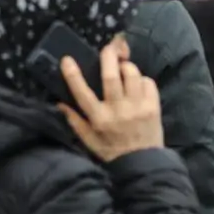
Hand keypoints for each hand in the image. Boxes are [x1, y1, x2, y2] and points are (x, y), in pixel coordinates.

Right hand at [59, 39, 163, 160]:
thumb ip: (75, 121)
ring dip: (126, 67)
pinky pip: (148, 82)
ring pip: (132, 75)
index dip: (73, 75)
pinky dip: (142, 79)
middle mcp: (118, 111)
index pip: (82, 93)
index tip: (67, 59)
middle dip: (108, 57)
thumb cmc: (112, 151)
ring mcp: (137, 108)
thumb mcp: (89, 140)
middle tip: (108, 48)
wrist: (142, 164)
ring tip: (123, 68)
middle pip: (111, 76)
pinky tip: (137, 84)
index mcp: (99, 119)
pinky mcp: (153, 107)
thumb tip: (59, 103)